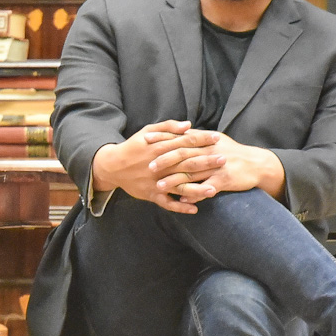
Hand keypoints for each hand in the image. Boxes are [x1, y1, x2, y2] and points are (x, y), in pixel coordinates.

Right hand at [91, 121, 224, 213]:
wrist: (112, 166)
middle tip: (224, 160)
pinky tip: (195, 209)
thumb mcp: (147, 131)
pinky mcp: (152, 194)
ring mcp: (156, 182)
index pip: (185, 142)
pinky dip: (180, 207)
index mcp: (160, 148)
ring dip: (197, 189)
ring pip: (180, 186)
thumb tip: (188, 125)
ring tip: (215, 189)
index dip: (201, 140)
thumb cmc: (133, 146)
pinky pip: (167, 203)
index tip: (217, 138)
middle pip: (186, 163)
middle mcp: (160, 165)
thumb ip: (168, 127)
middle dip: (206, 161)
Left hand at [154, 132, 284, 203]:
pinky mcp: (224, 179)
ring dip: (175, 180)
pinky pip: (206, 188)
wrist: (257, 164)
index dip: (162, 138)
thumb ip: (197, 137)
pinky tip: (181, 199)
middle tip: (149, 166)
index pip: (180, 136)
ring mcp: (217, 165)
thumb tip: (179, 130)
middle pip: (184, 154)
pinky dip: (194, 194)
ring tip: (160, 186)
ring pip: (192, 172)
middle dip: (165, 160)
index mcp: (206, 140)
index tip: (145, 140)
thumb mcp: (215, 140)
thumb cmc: (232, 152)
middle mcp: (210, 150)